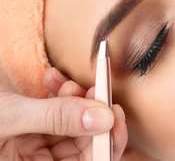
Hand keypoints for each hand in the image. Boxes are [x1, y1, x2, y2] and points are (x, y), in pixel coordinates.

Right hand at [0, 68, 127, 159]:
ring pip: (73, 125)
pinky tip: (52, 78)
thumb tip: (106, 117)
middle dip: (93, 114)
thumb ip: (57, 118)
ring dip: (76, 99)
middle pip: (84, 144)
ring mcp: (34, 146)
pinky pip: (56, 112)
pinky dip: (59, 93)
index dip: (107, 143)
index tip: (115, 113)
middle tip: (95, 89)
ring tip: (68, 83)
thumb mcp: (10, 118)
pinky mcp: (30, 127)